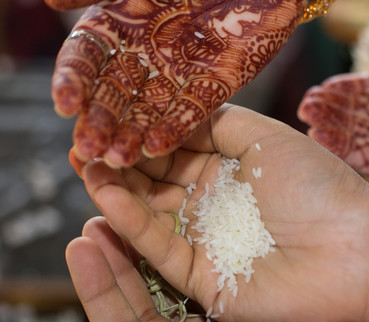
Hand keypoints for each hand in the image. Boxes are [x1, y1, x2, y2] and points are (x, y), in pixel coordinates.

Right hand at [47, 0, 302, 165]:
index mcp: (119, 26)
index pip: (86, 58)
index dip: (72, 81)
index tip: (65, 105)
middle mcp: (144, 55)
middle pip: (114, 93)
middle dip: (101, 120)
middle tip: (88, 148)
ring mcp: (178, 73)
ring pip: (149, 109)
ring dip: (132, 134)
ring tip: (118, 160)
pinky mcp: (213, 85)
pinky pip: (190, 112)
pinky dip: (173, 129)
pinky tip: (155, 149)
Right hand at [78, 104, 368, 321]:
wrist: (356, 250)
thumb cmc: (321, 189)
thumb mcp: (266, 139)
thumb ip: (218, 123)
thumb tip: (173, 112)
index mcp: (229, 174)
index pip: (174, 153)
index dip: (142, 138)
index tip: (112, 120)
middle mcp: (213, 208)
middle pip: (154, 184)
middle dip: (121, 163)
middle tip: (86, 143)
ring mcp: (206, 243)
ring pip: (149, 216)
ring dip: (116, 191)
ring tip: (86, 163)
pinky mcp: (202, 279)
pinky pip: (159, 248)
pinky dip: (132, 222)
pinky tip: (106, 193)